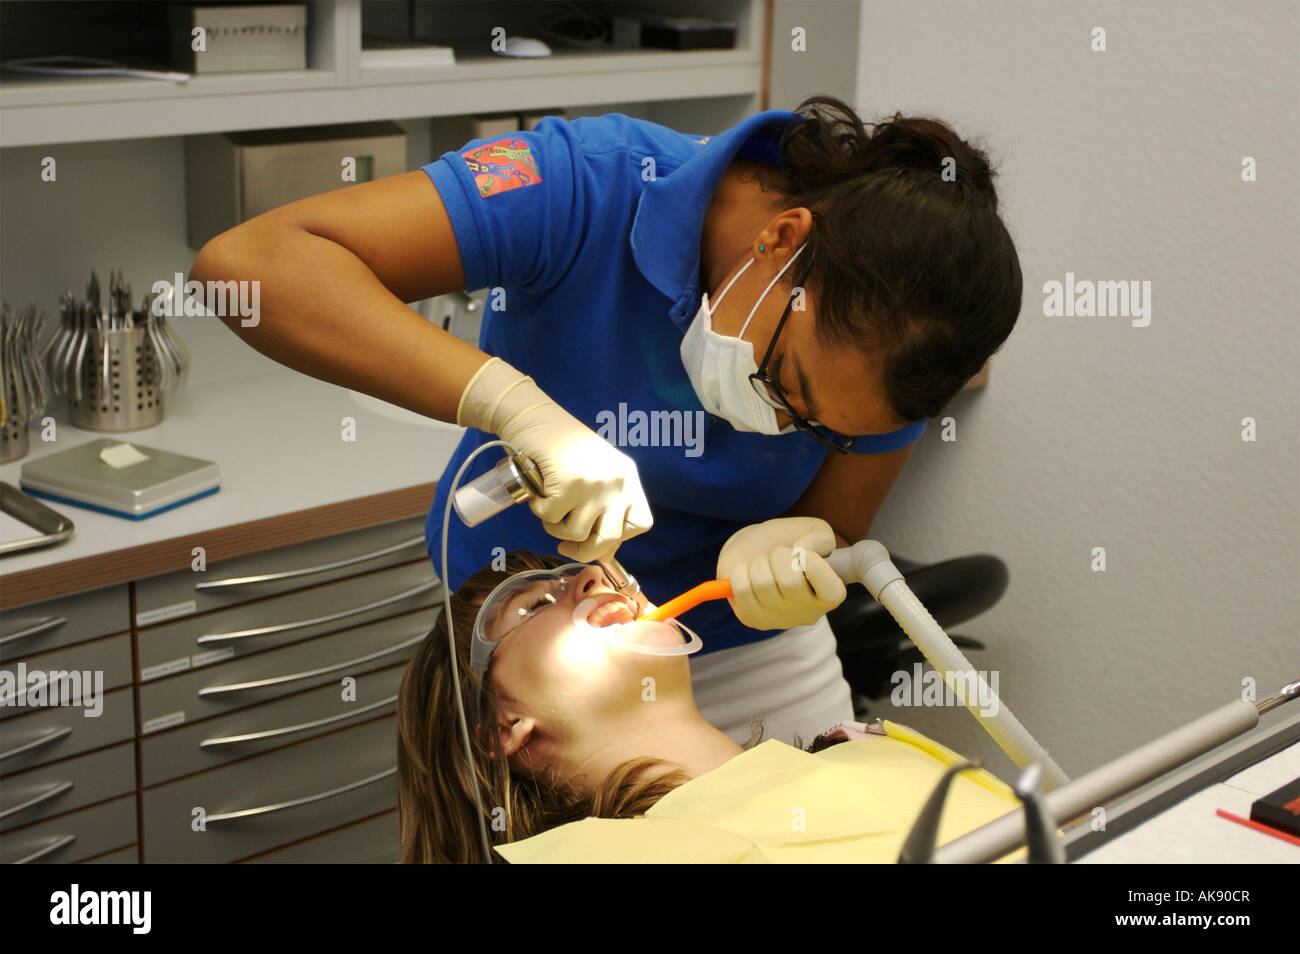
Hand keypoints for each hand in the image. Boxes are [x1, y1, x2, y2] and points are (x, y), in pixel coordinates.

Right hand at [458, 358, 652, 561]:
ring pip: (575, 533)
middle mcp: (617, 482)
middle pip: (609, 539)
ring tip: (549, 503)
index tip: (596, 541)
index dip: (618, 540)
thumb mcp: (596, 473)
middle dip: (583, 551)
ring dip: (555, 526)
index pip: (641, 523)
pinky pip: (550, 518)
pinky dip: (538, 510)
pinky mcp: (568, 486)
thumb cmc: (561, 447)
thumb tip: (602, 553)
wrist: (534, 416)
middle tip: (565, 547)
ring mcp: (594, 485)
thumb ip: (604, 506)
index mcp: (628, 478)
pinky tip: (538, 491)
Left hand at [717, 516, 846, 629]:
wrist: (753, 548)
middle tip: (778, 553)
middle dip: (779, 556)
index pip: (831, 591)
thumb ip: (820, 537)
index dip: (814, 565)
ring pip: (763, 584)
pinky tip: (746, 572)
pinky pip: (742, 591)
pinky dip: (740, 572)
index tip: (801, 551)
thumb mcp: (813, 530)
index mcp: (829, 594)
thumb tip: (804, 550)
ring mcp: (779, 619)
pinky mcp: (752, 618)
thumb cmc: (787, 540)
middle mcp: (807, 612)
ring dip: (759, 562)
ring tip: (762, 562)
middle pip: (790, 583)